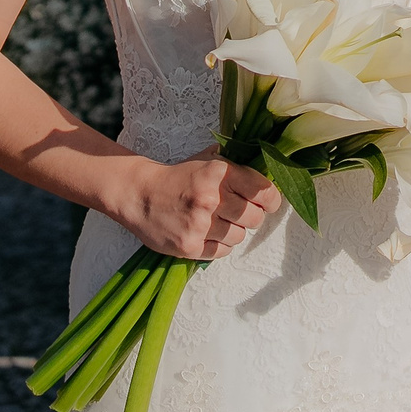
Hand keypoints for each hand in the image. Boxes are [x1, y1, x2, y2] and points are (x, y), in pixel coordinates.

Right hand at [111, 150, 275, 258]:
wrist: (139, 193)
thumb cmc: (178, 177)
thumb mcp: (207, 160)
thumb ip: (237, 165)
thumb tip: (271, 173)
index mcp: (220, 173)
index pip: (264, 192)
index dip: (271, 200)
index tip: (268, 203)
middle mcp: (212, 198)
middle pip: (255, 218)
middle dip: (251, 216)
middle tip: (239, 213)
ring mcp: (200, 224)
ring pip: (239, 237)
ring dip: (233, 231)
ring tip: (218, 222)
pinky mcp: (189, 246)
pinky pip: (222, 252)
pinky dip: (219, 245)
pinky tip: (208, 234)